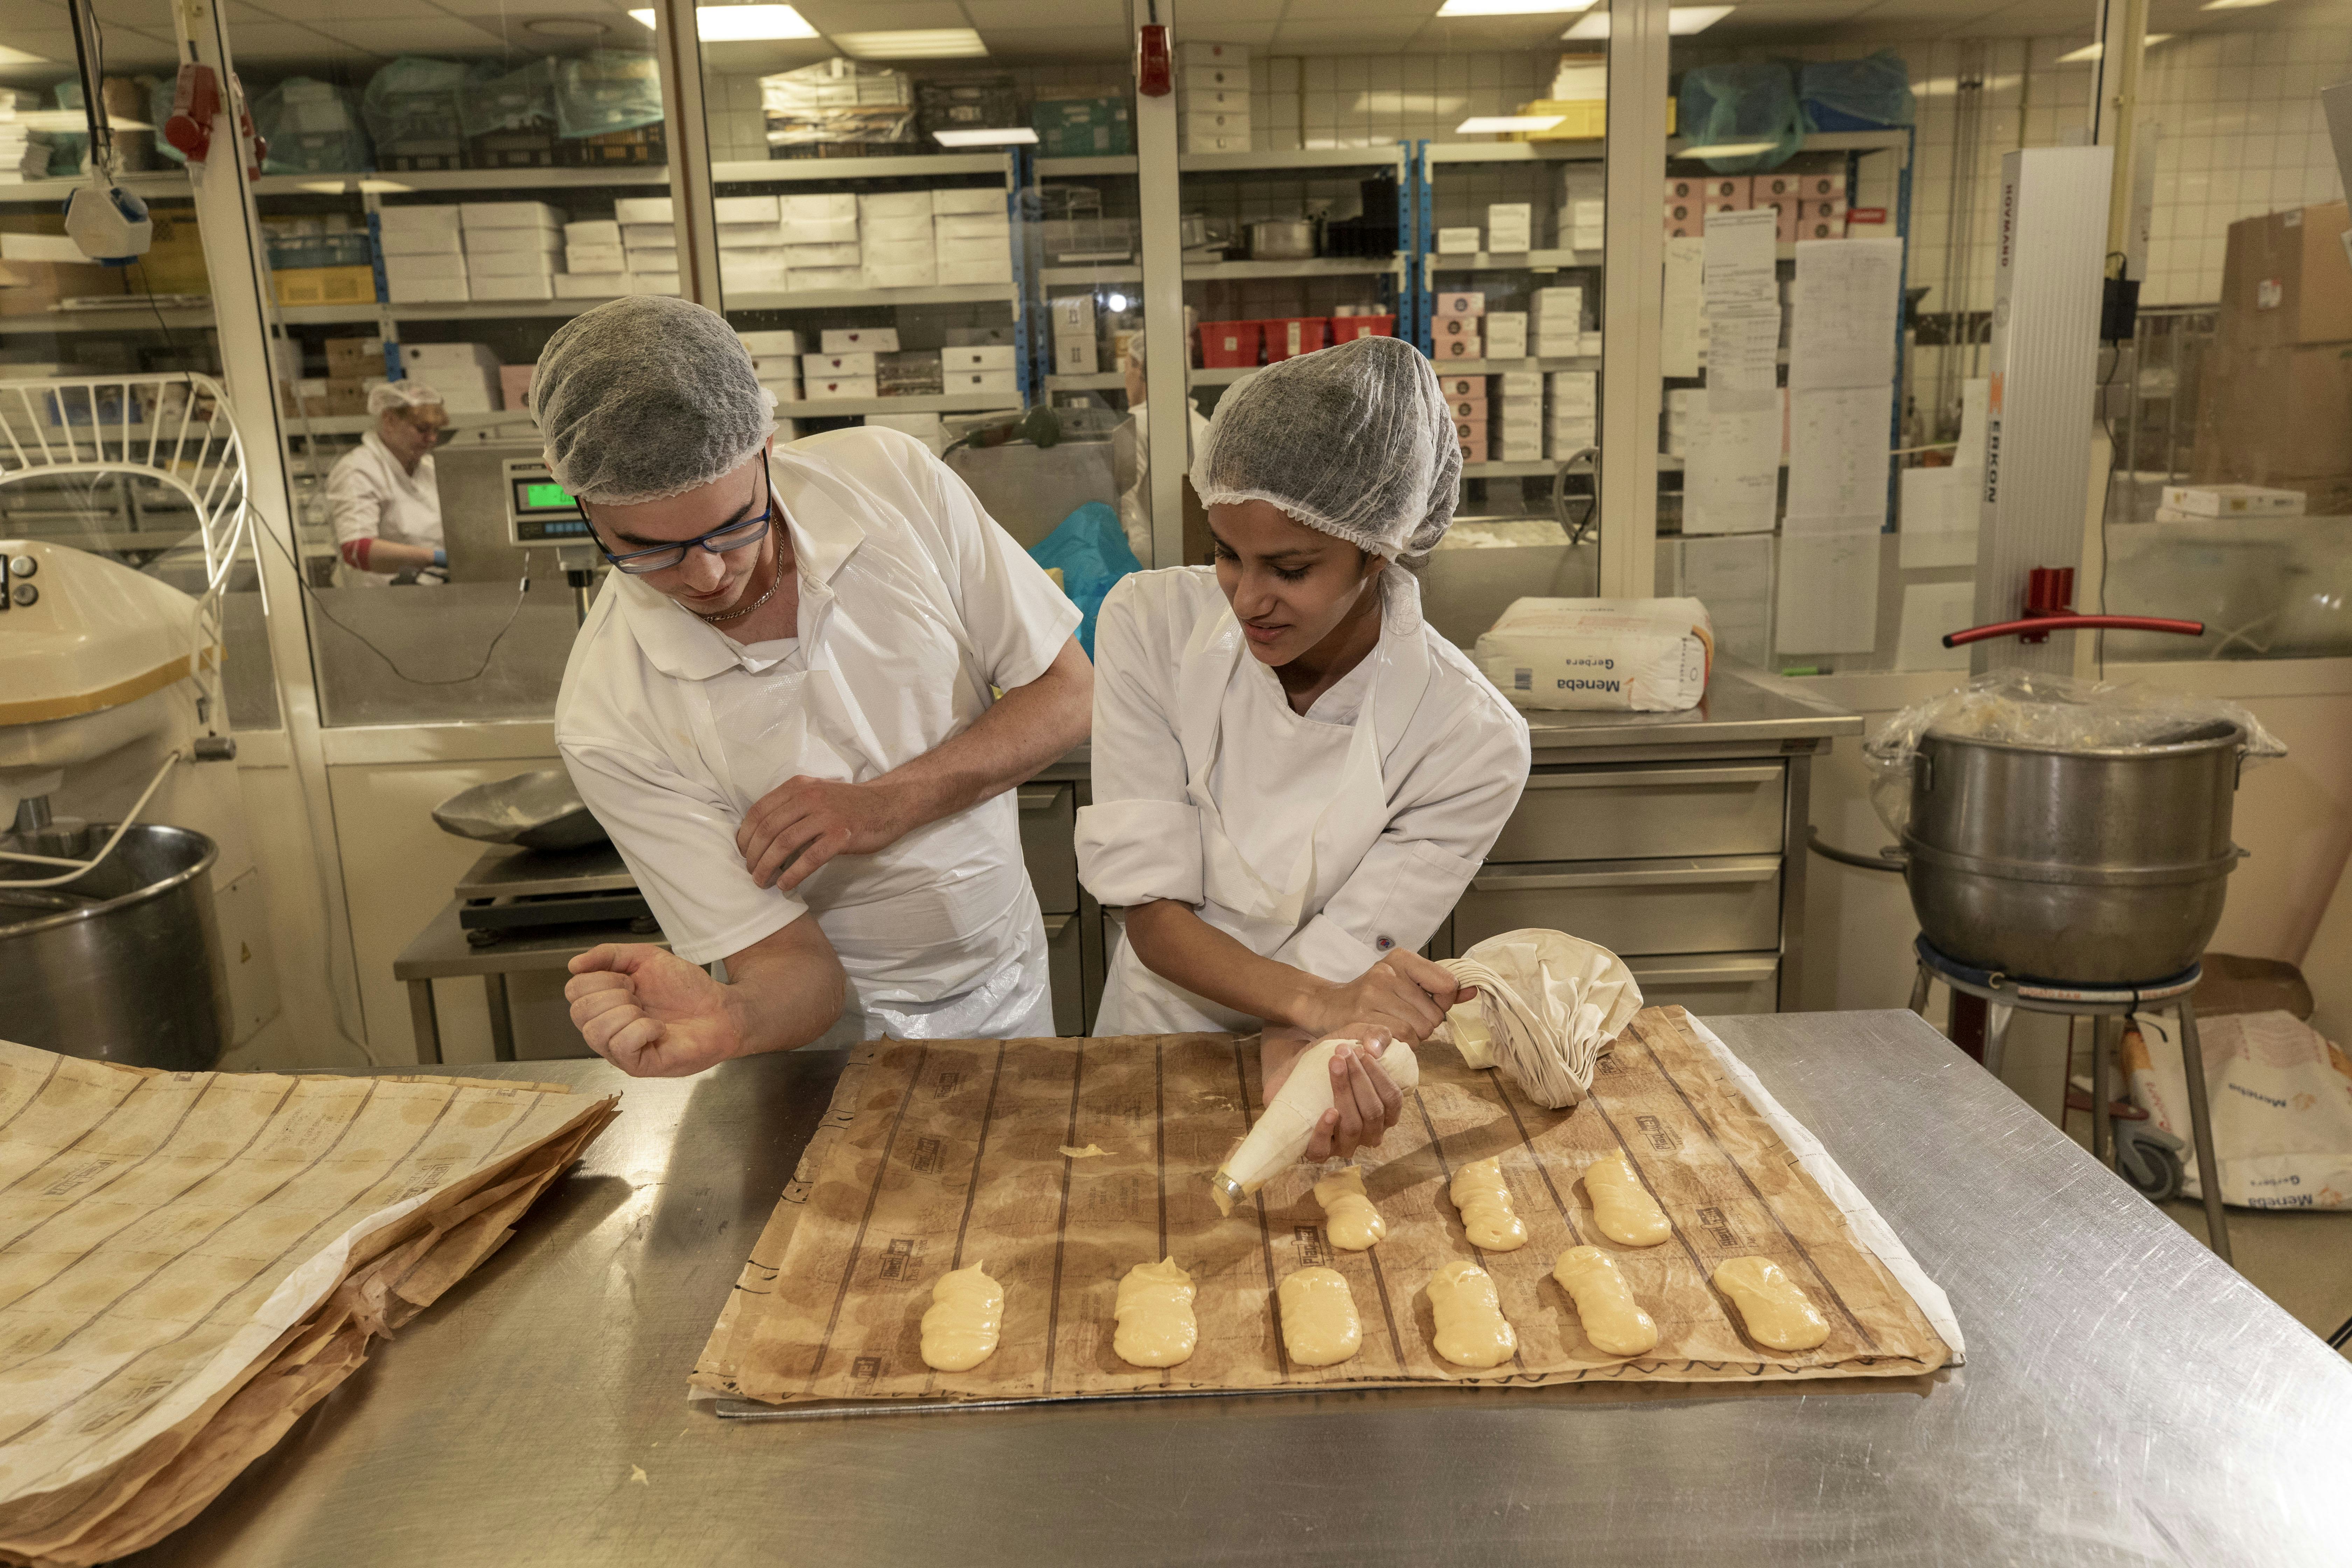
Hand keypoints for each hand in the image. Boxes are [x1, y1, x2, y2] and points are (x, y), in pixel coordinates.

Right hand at [564, 944, 742, 1076]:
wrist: (720, 1009)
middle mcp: (606, 1029)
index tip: (631, 979)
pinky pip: (621, 1046)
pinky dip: (643, 1029)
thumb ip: (609, 954)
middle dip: (615, 994)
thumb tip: (573, 965)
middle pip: (580, 1011)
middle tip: (641, 996)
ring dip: (627, 1013)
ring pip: (595, 1031)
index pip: (574, 991)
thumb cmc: (685, 988)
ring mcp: (620, 1051)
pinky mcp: (638, 1066)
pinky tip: (659, 1029)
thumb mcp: (645, 958)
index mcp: (604, 1004)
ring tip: (649, 1013)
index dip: (602, 978)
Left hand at [734, 774, 911, 890]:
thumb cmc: (849, 805)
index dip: (745, 835)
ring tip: (762, 883)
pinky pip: (809, 858)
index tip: (742, 853)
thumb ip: (791, 807)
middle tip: (750, 873)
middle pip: (768, 829)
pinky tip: (786, 886)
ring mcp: (826, 816)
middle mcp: (809, 797)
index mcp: (798, 786)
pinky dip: (793, 875)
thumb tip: (760, 837)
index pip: (759, 811)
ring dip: (767, 867)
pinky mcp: (842, 835)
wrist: (889, 804)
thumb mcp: (815, 794)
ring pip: (784, 843)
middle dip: (753, 855)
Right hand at [1290, 950, 1476, 1045]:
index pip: (1447, 984)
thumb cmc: (1371, 997)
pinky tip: (1386, 1038)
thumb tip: (1472, 990)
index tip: (1427, 1004)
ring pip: (1418, 1030)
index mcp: (1401, 958)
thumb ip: (1439, 987)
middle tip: (1403, 1020)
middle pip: (1434, 1014)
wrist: (1326, 1006)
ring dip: (1412, 1038)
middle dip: (1425, 1025)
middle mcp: (1387, 972)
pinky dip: (1398, 1045)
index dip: (1442, 1002)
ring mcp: (1373, 994)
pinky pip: (1400, 1039)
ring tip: (1393, 1029)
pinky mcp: (1361, 1016)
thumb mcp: (1405, 983)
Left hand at [1307, 1037, 1405, 1159]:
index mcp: (1383, 1111)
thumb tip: (1375, 1048)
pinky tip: (1327, 1111)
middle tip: (1342, 1054)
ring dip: (1344, 1094)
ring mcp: (1344, 1144)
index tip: (1361, 1052)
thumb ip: (1373, 1035)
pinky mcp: (1318, 1151)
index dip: (1380, 1076)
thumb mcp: (1350, 1040)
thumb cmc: (1327, 1061)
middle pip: (1373, 1112)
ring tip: (1333, 1066)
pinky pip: (1323, 1149)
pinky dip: (1326, 1130)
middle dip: (1359, 1080)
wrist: (1289, 1076)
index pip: (1392, 1099)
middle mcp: (1368, 1132)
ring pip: (1352, 1127)